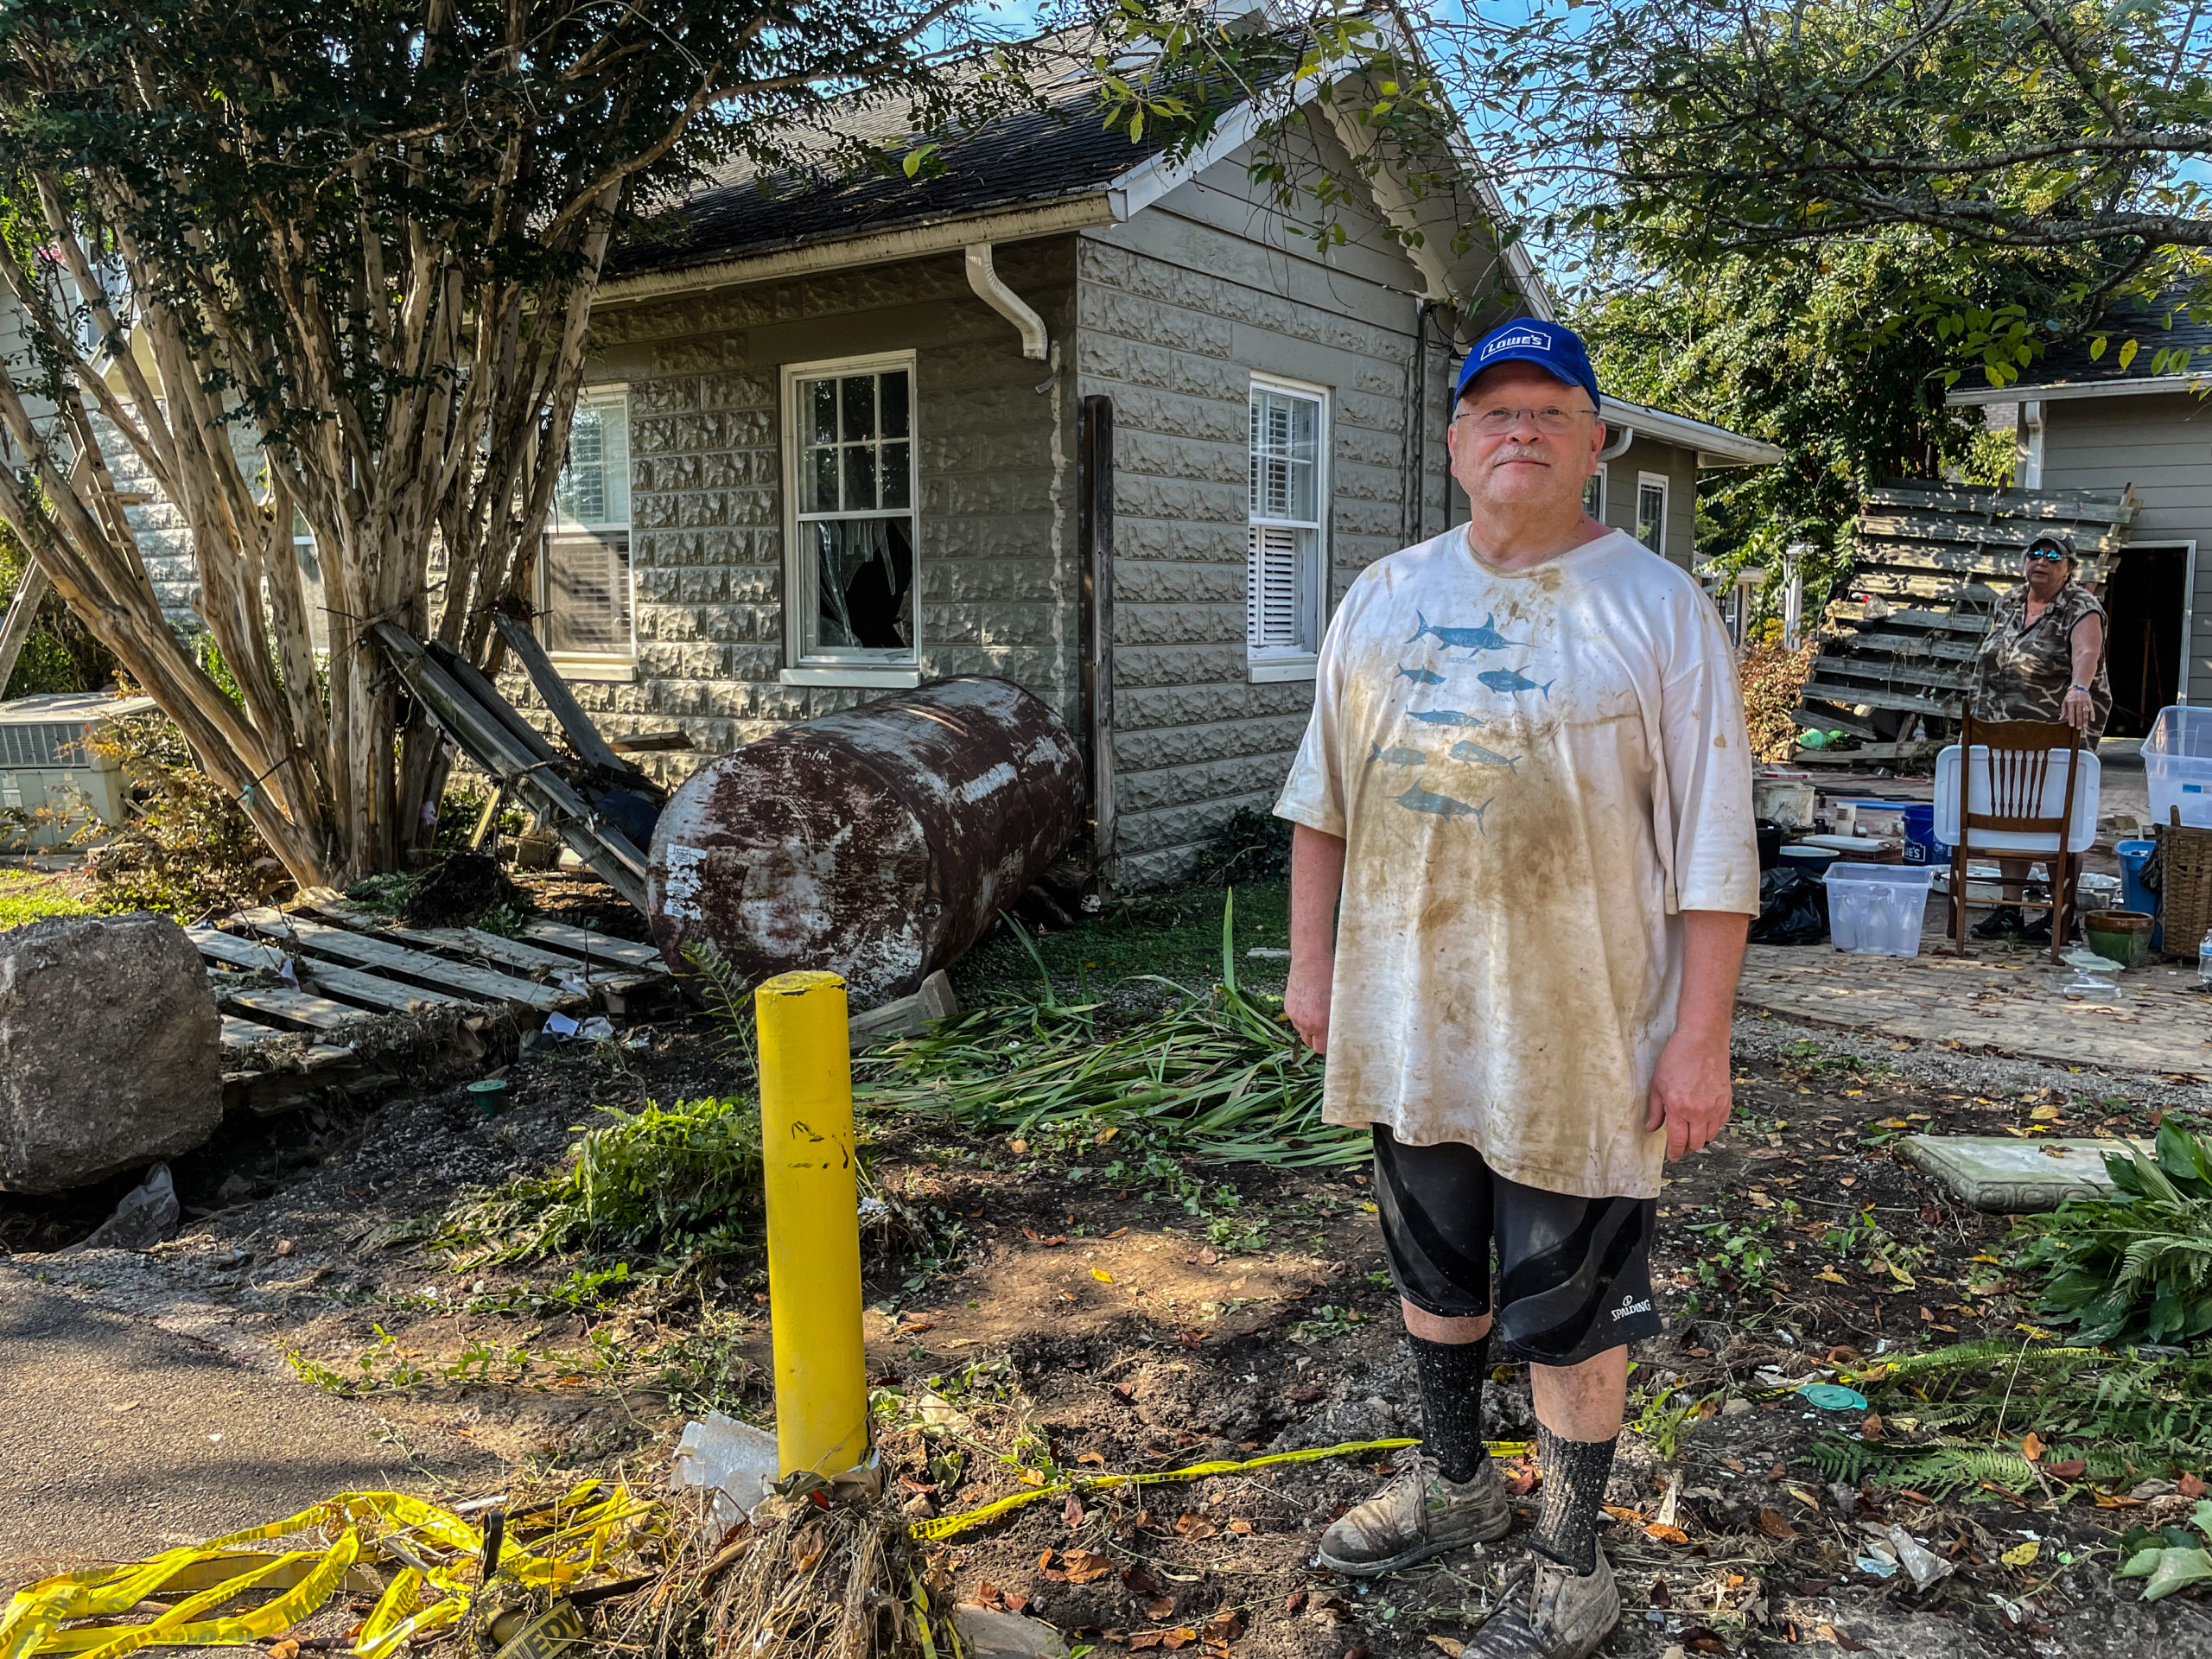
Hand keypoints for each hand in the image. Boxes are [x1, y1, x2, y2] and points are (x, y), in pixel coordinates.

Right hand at [1285, 953, 1331, 1054]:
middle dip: (1318, 1039)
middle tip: (1327, 1029)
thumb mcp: (1338, 1003)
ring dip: (1310, 1027)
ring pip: (1302, 1030)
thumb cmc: (1330, 979)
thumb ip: (1335, 1023)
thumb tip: (1337, 1035)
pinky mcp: (1288, 1007)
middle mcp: (1305, 1022)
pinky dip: (1302, 1016)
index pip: (1321, 1048)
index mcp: (1319, 1023)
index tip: (1332, 1042)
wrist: (1311, 961)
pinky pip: (1296, 1019)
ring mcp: (1294, 1015)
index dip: (1327, 1046)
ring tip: (1318, 1012)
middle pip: (1310, 1043)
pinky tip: (1310, 1004)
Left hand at [1644, 1026, 1731, 1159]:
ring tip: (1691, 1133)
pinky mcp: (1726, 1101)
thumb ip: (1656, 1109)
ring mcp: (1715, 1107)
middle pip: (1696, 1143)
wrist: (1701, 1040)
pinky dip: (1712, 1126)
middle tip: (1680, 1146)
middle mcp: (1699, 1111)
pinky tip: (1704, 1121)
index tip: (1673, 1156)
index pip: (1678, 1141)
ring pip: (1709, 1135)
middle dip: (1687, 1148)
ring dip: (1700, 1138)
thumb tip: (1651, 1128)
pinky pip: (1721, 1123)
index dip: (1675, 1152)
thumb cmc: (1676, 1057)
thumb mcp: (1657, 1084)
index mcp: (1678, 1108)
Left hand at [2061, 686, 2093, 729]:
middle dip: (2078, 721)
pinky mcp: (2089, 701)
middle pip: (2078, 713)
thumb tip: (2060, 719)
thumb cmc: (2070, 696)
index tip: (2071, 725)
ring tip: (2084, 726)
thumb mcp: (2065, 702)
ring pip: (2085, 712)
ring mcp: (2084, 702)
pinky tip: (2092, 720)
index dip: (2071, 719)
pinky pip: (2092, 709)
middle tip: (2078, 728)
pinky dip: (2092, 714)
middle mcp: (2078, 702)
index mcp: (2071, 702)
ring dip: (2085, 720)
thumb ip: (2063, 710)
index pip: (2071, 712)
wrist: (2079, 687)